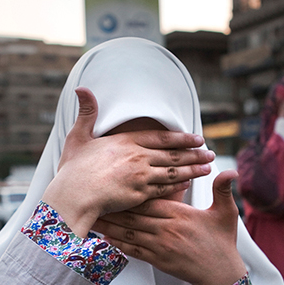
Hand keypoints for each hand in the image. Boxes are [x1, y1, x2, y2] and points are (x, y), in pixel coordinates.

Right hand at [43, 87, 213, 235]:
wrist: (72, 196)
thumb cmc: (72, 170)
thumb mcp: (77, 137)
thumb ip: (86, 114)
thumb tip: (82, 88)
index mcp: (125, 142)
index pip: (160, 137)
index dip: (181, 137)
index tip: (196, 138)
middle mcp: (137, 157)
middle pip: (172, 154)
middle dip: (194, 153)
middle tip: (211, 153)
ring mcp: (140, 176)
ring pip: (173, 171)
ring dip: (193, 169)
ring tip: (208, 168)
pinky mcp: (140, 194)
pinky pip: (165, 189)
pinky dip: (179, 186)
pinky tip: (189, 184)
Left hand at [93, 171, 246, 284]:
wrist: (220, 275)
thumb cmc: (221, 244)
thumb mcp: (227, 214)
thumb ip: (223, 191)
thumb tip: (229, 172)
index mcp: (180, 215)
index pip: (149, 200)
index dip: (130, 192)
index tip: (114, 184)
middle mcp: (166, 230)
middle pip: (133, 215)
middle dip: (112, 207)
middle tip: (94, 198)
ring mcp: (160, 246)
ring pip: (128, 232)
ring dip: (109, 225)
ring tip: (92, 217)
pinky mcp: (157, 260)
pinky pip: (132, 250)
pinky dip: (116, 244)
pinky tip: (104, 238)